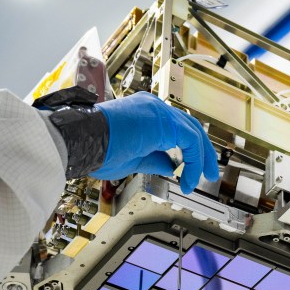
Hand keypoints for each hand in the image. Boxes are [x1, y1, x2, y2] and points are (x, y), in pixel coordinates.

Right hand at [93, 92, 219, 193]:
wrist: (80, 142)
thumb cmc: (96, 150)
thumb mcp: (133, 159)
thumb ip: (156, 159)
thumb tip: (172, 166)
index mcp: (144, 113)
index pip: (176, 128)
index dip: (189, 151)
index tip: (189, 172)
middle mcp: (153, 107)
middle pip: (190, 127)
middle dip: (203, 153)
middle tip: (208, 174)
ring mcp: (158, 111)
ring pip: (193, 133)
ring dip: (201, 160)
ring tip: (198, 182)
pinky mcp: (163, 120)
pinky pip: (190, 141)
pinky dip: (194, 162)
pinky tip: (188, 179)